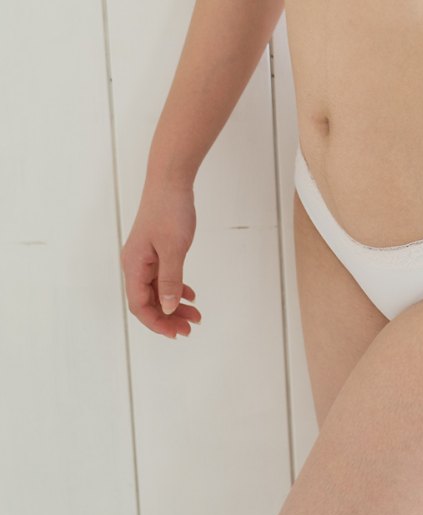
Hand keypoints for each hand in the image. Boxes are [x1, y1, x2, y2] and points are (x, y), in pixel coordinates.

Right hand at [120, 177, 202, 338]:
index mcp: (134, 266)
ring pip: (158, 291)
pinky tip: (191, 295)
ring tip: (195, 316)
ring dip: (175, 305)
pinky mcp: (156, 250)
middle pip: (148, 301)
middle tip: (190, 328)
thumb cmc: (170, 211)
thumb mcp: (174, 248)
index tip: (177, 333)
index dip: (157, 322)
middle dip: (168, 317)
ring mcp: (145, 257)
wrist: (170, 181)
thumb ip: (171, 280)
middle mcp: (135, 264)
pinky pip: (163, 277)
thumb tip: (168, 308)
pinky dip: (176, 288)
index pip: (140, 305)